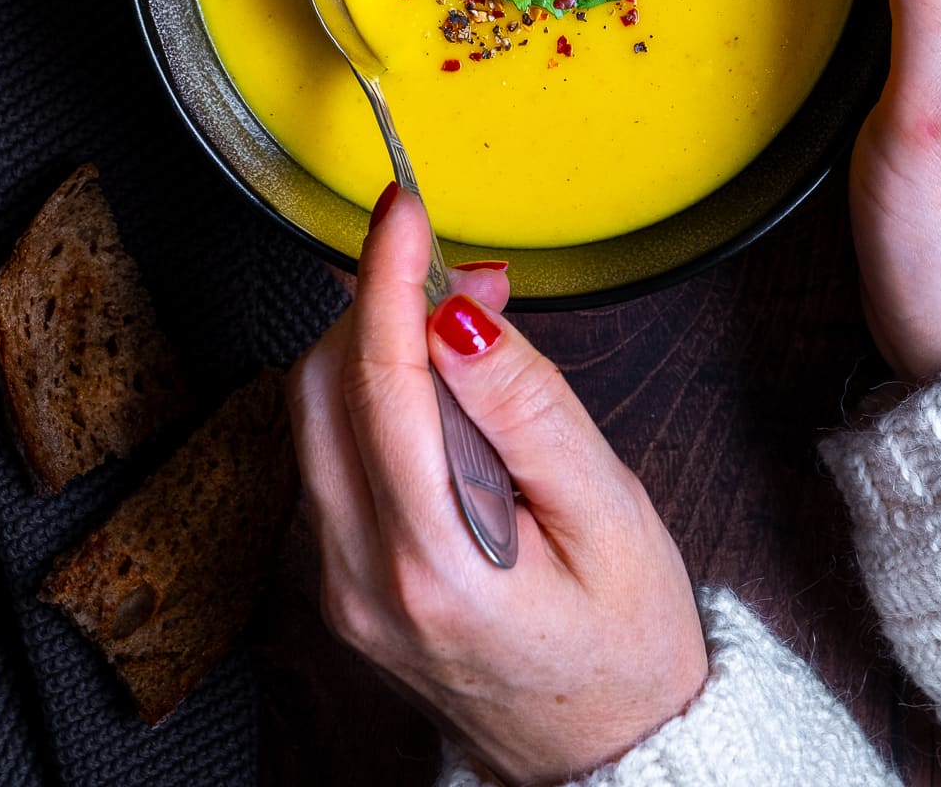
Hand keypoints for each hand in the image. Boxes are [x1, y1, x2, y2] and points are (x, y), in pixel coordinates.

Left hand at [287, 188, 707, 785]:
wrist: (608, 753)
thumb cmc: (625, 643)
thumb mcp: (609, 512)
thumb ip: (530, 409)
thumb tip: (460, 316)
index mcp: (434, 563)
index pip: (380, 381)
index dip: (387, 275)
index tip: (403, 208)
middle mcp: (364, 578)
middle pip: (323, 388)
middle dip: (380, 302)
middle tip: (461, 271)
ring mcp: (342, 586)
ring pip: (315, 417)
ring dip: (374, 344)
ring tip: (463, 326)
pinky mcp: (343, 583)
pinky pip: (332, 457)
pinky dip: (371, 396)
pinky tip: (438, 390)